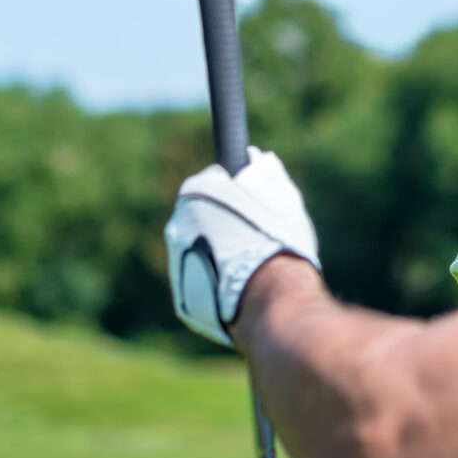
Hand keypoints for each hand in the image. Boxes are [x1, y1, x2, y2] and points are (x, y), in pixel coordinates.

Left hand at [165, 148, 321, 346]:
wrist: (269, 295)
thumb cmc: (277, 239)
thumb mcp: (281, 195)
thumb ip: (265, 171)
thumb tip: (255, 158)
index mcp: (196, 191)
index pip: (214, 182)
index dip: (237, 191)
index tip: (255, 203)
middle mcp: (177, 226)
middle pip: (203, 218)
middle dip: (224, 224)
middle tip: (257, 237)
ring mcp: (176, 264)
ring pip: (201, 252)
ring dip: (220, 255)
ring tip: (253, 266)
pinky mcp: (184, 300)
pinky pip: (204, 283)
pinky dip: (219, 283)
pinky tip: (243, 288)